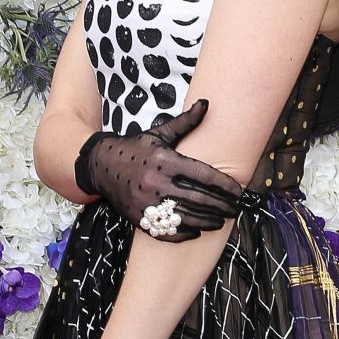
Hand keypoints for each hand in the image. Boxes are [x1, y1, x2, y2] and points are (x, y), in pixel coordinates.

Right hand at [79, 100, 245, 238]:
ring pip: (186, 218)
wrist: (100, 166)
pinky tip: (197, 232)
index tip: (238, 191)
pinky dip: (184, 234)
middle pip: (199, 199)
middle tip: (234, 209)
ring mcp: (146, 203)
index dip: (225, 185)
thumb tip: (206, 104)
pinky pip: (166, 232)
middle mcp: (156, 182)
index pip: (204, 176)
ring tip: (220, 221)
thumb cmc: (135, 148)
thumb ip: (185, 122)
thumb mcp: (158, 133)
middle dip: (221, 206)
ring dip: (208, 222)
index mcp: (165, 160)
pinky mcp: (138, 218)